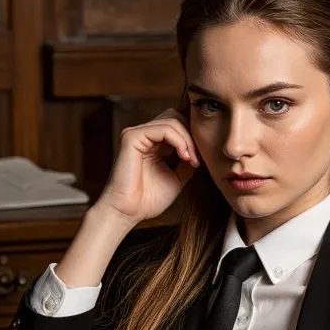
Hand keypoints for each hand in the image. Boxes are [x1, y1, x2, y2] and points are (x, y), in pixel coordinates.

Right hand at [95, 105, 201, 227]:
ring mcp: (137, 134)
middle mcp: (144, 135)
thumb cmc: (148, 200)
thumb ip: (186, 163)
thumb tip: (202, 151)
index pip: (177, 125)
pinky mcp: (132, 137)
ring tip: (192, 160)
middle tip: (198, 159)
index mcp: (153, 144)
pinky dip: (179, 140)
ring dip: (188, 139)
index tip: (200, 161)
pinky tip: (184, 156)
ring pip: (172, 120)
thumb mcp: (176, 179)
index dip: (192, 138)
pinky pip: (163, 129)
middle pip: (176, 117)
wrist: (128, 212)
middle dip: (191, 135)